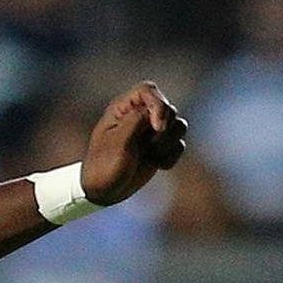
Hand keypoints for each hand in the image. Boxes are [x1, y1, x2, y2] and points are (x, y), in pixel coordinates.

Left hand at [80, 82, 189, 206]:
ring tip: (153, 156)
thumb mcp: (117, 143)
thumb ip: (136, 121)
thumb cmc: (104, 166)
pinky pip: (179, 144)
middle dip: (165, 129)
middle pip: (169, 108)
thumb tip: (156, 111)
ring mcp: (150, 132)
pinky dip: (172, 156)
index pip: (147, 90)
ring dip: (170, 143)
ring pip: (178, 125)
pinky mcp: (160, 148)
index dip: (159, 105)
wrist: (103, 192)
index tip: (157, 127)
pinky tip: (158, 166)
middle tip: (151, 147)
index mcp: (123, 108)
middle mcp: (139, 116)